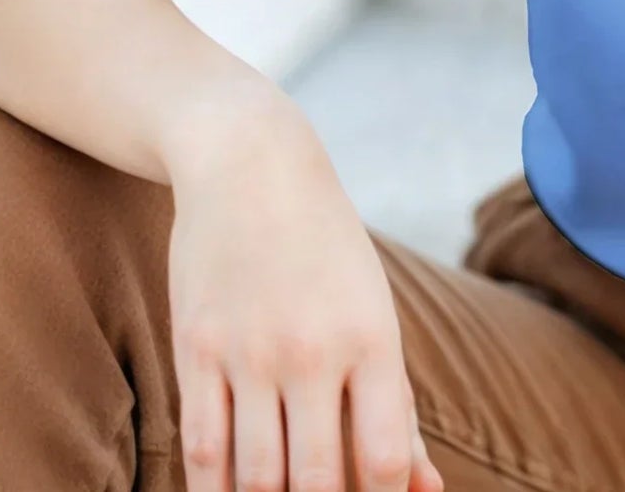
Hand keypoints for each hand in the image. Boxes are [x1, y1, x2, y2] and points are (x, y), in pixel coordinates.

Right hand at [163, 92, 445, 491]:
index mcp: (372, 338)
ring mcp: (249, 352)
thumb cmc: (327, 250)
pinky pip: (200, 452)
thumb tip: (429, 490)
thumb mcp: (376, 313)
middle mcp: (313, 349)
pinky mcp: (195, 351)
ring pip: (255, 480)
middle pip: (318, 483)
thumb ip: (398, 406)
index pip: (385, 458)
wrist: (251, 165)